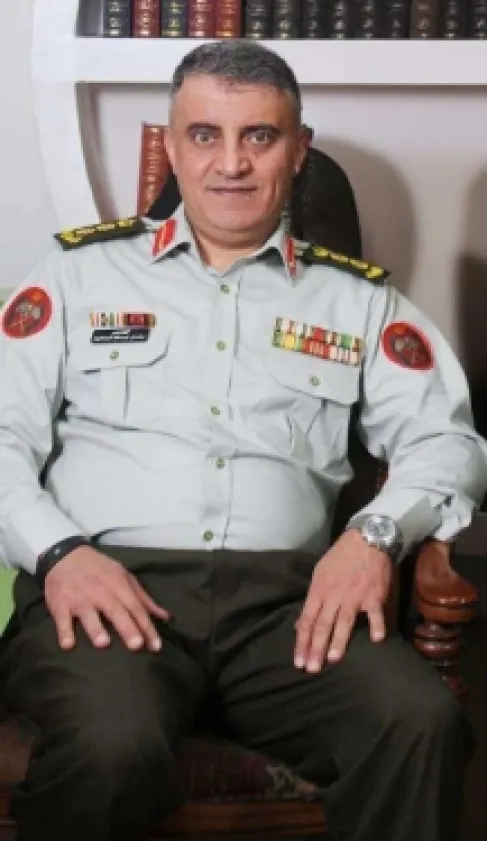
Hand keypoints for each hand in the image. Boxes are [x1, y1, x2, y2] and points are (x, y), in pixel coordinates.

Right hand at [44, 546, 170, 651]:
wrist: (66, 555)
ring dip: (95, 628)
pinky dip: (64, 631)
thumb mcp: (124, 577)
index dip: (147, 626)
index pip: (136, 607)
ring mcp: (79, 598)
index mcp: (118, 585)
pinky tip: (68, 645)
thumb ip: (144, 599)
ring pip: (89, 614)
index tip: (156, 646)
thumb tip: (165, 617)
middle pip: (116, 610)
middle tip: (136, 645)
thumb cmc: (100, 570)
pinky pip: (62, 619)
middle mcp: (100, 592)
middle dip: (127, 627)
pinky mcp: (60, 604)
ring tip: (103, 643)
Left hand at [294, 529, 393, 671]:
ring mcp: (355, 596)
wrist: (365, 539)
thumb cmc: (340, 558)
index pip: (307, 620)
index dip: (302, 642)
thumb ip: (312, 600)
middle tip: (311, 669)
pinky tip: (375, 640)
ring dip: (338, 641)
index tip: (298, 661)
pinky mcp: (374, 595)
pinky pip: (375, 614)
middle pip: (322, 625)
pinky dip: (376, 626)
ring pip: (344, 621)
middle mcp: (334, 595)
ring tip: (332, 660)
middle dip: (315, 648)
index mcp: (319, 590)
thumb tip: (300, 623)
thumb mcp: (320, 574)